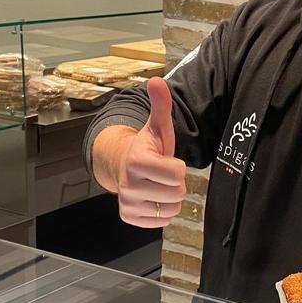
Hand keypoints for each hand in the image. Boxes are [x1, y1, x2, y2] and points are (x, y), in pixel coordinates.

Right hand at [115, 77, 186, 227]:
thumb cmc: (147, 147)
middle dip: (175, 184)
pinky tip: (153, 197)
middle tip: (164, 175)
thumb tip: (157, 80)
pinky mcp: (128, 217)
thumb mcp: (157, 126)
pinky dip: (161, 212)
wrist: (123, 165)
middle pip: (176, 193)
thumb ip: (160, 104)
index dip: (178, 167)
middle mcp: (128, 184)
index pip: (177, 174)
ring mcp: (127, 202)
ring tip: (159, 185)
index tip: (168, 161)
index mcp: (137, 161)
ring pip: (171, 210)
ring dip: (170, 199)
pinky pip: (161, 222)